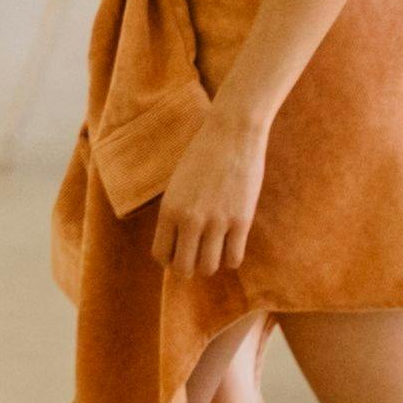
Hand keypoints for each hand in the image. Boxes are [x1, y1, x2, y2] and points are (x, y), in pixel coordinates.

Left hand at [153, 101, 273, 277]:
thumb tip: (177, 244)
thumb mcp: (178, 184)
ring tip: (214, 251)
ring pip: (209, 268)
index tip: (179, 253)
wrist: (232, 134)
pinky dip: (231, 258)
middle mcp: (190, 219)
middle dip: (189, 268)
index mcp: (169, 209)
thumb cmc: (203, 156)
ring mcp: (216, 222)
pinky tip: (231, 245)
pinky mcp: (241, 221)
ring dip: (211, 264)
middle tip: (197, 257)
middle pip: (184, 268)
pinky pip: (234, 259)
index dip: (170, 259)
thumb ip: (175, 213)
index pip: (161, 254)